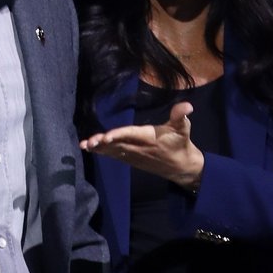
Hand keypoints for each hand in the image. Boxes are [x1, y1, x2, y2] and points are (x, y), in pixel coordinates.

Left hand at [81, 101, 202, 190]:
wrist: (180, 167)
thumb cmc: (180, 143)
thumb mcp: (183, 128)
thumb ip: (180, 116)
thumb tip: (188, 105)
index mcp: (148, 138)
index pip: (130, 135)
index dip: (118, 135)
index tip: (106, 137)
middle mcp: (138, 147)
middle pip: (117, 145)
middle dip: (102, 143)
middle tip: (88, 142)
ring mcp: (133, 155)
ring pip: (113, 152)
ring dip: (98, 149)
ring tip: (84, 145)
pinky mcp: (131, 159)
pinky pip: (114, 156)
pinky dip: (102, 152)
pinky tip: (90, 148)